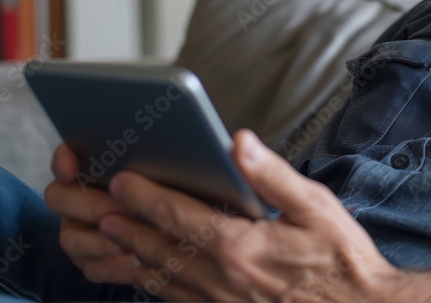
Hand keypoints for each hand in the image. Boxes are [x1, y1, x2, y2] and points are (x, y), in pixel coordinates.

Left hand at [65, 129, 397, 301]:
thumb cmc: (341, 260)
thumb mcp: (315, 206)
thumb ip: (271, 175)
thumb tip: (239, 143)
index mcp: (238, 246)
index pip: (177, 217)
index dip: (144, 197)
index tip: (120, 180)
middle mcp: (218, 278)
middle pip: (155, 247)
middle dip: (118, 223)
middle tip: (90, 204)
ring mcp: (216, 302)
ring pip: (156, 276)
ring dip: (125, 253)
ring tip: (101, 232)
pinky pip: (172, 297)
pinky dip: (147, 280)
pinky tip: (141, 268)